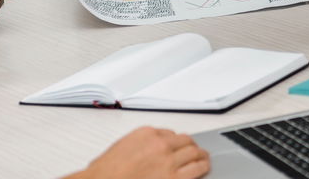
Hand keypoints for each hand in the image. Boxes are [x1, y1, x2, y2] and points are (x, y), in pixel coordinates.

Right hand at [73, 127, 208, 178]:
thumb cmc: (104, 173)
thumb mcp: (119, 149)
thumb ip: (137, 146)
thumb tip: (144, 151)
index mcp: (146, 134)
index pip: (169, 133)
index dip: (174, 141)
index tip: (176, 145)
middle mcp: (160, 145)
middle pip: (185, 140)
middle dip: (189, 145)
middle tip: (194, 149)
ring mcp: (168, 161)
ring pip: (194, 152)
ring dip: (200, 155)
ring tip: (203, 157)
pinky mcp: (174, 178)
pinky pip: (196, 169)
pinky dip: (202, 167)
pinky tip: (204, 168)